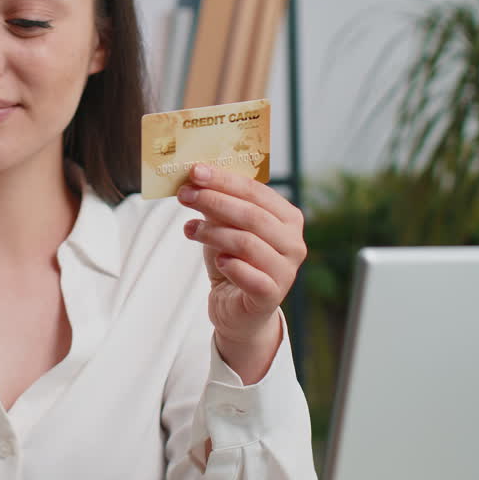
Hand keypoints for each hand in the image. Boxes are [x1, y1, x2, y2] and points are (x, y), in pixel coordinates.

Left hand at [177, 164, 306, 382]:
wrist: (236, 308)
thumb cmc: (232, 260)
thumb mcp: (224, 228)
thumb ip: (218, 206)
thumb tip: (195, 180)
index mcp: (288, 218)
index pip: (256, 191)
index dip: (224, 180)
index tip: (195, 172)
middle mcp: (293, 242)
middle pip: (251, 214)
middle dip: (214, 201)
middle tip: (185, 195)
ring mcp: (286, 270)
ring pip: (247, 242)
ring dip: (213, 232)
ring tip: (189, 229)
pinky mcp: (272, 296)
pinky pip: (251, 276)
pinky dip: (231, 265)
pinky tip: (217, 261)